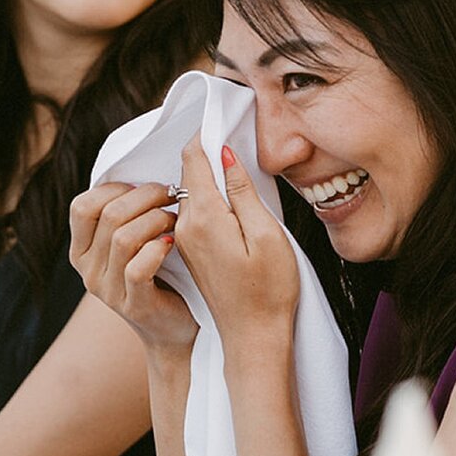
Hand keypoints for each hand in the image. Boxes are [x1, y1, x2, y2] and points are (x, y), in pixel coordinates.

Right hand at [67, 180, 196, 357]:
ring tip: (177, 221)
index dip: (116, 188)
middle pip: (108, 215)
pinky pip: (138, 268)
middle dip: (146, 197)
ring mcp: (106, 290)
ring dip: (156, 220)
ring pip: (123, 238)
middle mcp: (86, 270)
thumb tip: (144, 172)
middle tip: (173, 195)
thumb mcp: (134, 242)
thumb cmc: (161, 275)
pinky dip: (158, 249)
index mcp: (81, 249)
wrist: (174, 328)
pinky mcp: (132, 304)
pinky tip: (173, 245)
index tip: (146, 188)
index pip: (82, 205)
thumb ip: (127, 214)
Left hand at [170, 134, 299, 354]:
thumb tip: (223, 153)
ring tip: (232, 161)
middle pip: (188, 173)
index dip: (206, 135)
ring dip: (207, 175)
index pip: (192, 159)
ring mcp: (185, 240)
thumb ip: (242, 192)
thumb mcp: (267, 235)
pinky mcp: (191, 251)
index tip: (221, 117)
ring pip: (189, 191)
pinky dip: (207, 196)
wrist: (253, 338)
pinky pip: (193, 211)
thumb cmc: (270, 289)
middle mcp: (185, 225)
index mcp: (203, 217)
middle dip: (206, 152)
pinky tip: (228, 196)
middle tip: (230, 132)